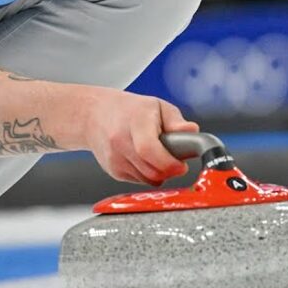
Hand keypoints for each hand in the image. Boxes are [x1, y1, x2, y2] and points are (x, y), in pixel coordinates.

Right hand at [79, 88, 199, 185]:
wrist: (95, 115)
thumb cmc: (130, 110)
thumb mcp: (157, 106)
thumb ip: (176, 122)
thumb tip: (192, 131)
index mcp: (135, 121)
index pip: (149, 150)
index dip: (169, 163)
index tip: (180, 164)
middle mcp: (120, 140)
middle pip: (152, 171)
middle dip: (169, 169)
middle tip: (174, 158)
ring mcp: (115, 158)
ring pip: (148, 179)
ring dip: (159, 172)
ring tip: (157, 154)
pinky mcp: (113, 171)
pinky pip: (139, 181)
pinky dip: (147, 173)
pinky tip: (143, 158)